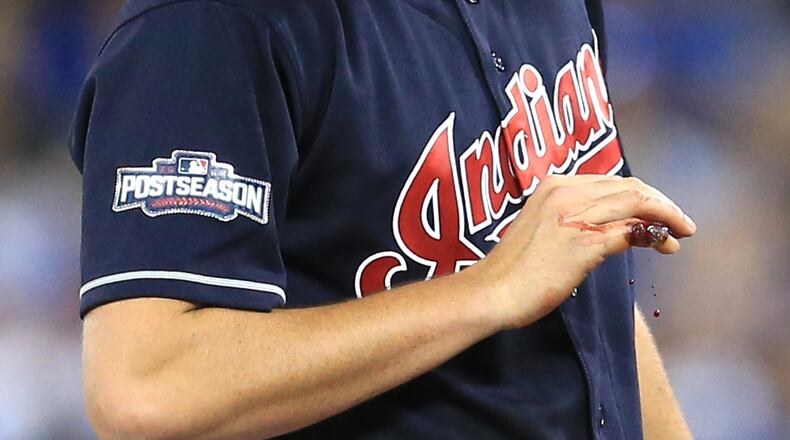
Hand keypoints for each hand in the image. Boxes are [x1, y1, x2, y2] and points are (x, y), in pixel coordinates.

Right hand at [464, 175, 696, 329]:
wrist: (492, 291)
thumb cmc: (513, 270)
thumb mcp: (540, 230)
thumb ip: (569, 219)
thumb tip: (605, 229)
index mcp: (553, 186)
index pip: (611, 181)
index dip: (641, 195)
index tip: (655, 212)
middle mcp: (566, 192)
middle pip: (630, 187)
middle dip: (661, 202)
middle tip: (679, 222)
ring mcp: (576, 215)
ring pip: (637, 202)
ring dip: (666, 215)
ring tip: (682, 231)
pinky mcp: (585, 242)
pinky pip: (631, 230)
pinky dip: (655, 235)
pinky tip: (665, 245)